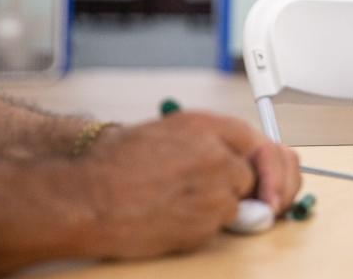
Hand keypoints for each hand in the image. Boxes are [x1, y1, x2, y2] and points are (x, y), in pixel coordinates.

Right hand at [78, 111, 300, 258]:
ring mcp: (214, 187)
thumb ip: (206, 142)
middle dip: (239, 190)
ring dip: (214, 209)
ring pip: (234, 204)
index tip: (267, 180)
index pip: (257, 142)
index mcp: (206, 125)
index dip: (265, 165)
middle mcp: (216, 152)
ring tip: (174, 203)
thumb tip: (237, 162)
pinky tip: (169, 217)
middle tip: (216, 199)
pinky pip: (216, 227)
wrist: (85, 198)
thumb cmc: (114, 166)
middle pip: (249, 176)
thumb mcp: (166, 133)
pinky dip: (200, 227)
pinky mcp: (206, 220)